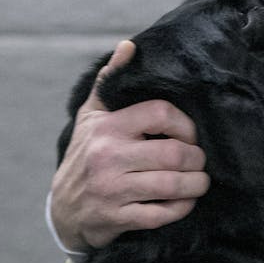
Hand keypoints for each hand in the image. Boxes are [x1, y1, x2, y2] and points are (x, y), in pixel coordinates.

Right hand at [49, 41, 209, 251]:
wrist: (63, 209)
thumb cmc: (87, 154)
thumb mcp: (92, 116)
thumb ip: (110, 81)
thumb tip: (130, 45)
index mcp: (107, 126)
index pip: (160, 113)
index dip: (186, 124)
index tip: (191, 135)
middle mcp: (107, 155)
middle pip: (174, 153)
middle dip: (197, 159)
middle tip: (200, 162)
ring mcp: (111, 189)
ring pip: (172, 185)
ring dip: (196, 185)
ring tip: (200, 181)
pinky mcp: (116, 217)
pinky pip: (161, 215)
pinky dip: (181, 208)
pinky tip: (185, 202)